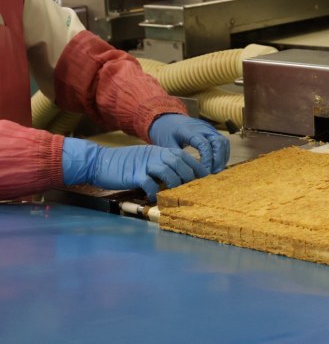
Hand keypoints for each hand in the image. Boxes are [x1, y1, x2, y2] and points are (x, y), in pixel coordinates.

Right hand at [62, 138, 207, 201]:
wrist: (100, 162)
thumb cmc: (126, 164)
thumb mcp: (148, 159)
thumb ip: (163, 165)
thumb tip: (180, 177)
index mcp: (161, 151)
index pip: (185, 157)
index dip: (197, 168)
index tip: (207, 180)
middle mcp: (156, 155)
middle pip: (180, 164)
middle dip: (191, 178)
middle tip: (195, 191)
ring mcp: (146, 164)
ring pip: (169, 173)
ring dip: (176, 185)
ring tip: (178, 195)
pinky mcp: (135, 175)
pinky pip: (150, 184)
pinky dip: (155, 192)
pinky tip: (155, 198)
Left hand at [149, 114, 229, 173]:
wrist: (168, 118)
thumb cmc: (166, 133)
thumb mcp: (166, 145)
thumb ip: (177, 158)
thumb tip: (187, 173)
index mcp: (189, 131)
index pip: (204, 144)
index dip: (207, 159)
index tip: (204, 172)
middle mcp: (202, 127)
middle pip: (218, 142)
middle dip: (218, 159)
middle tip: (213, 173)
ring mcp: (209, 128)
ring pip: (223, 141)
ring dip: (222, 157)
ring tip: (216, 170)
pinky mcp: (212, 130)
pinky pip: (223, 141)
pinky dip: (223, 153)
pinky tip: (218, 164)